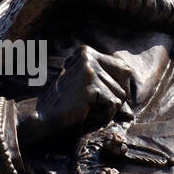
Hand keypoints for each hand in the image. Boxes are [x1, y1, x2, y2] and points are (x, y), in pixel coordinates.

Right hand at [17, 47, 131, 147]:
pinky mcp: (89, 86)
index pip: (124, 69)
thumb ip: (110, 95)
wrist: (42, 120)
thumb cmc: (66, 108)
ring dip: (105, 111)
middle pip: (123, 84)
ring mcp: (88, 70)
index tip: (104, 99)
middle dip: (113, 102)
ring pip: (120, 97)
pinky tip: (84, 114)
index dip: (120, 88)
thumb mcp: (90, 95)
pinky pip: (112, 106)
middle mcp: (88, 56)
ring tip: (85, 110)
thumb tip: (131, 114)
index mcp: (86, 53)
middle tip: (90, 107)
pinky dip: (102, 116)